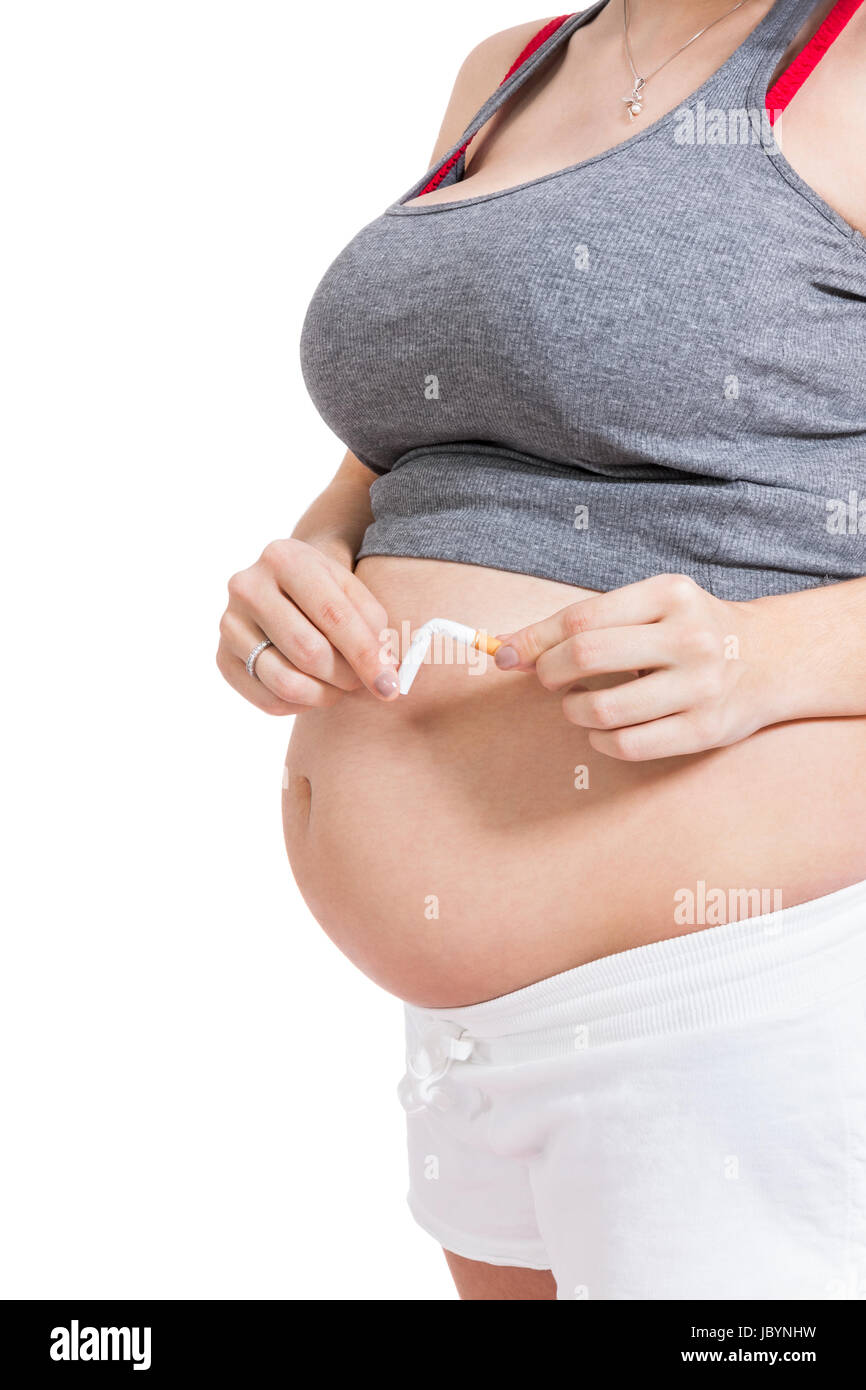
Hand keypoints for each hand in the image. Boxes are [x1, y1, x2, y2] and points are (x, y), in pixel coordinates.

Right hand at [217, 538, 398, 714]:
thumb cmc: (327, 590)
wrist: (286, 584)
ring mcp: (229, 623)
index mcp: (285, 558)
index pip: (334, 615)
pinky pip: (268, 699)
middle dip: (346, 676)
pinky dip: (301, 705)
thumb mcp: (354, 591)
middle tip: (362, 681)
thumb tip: (384, 674)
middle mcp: (248, 587)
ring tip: (340, 686)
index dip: (366, 655)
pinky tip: (314, 688)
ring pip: (286, 681)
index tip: (390, 686)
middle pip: (308, 652)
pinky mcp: (222, 658)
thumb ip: (373, 626)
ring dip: (325, 694)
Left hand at [494, 573, 769, 759]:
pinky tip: (602, 731)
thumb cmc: (691, 630)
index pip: (581, 618)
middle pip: (586, 657)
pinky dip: (599, 741)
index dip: (533, 640)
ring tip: (576, 705)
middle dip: (548, 672)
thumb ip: (589, 623)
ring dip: (572, 710)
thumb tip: (509, 650)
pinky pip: (627, 744)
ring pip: (601, 707)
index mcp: (670, 594)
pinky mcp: (704, 729)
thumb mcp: (651, 607)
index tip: (504, 654)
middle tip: (547, 680)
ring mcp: (700, 685)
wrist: (772, 658)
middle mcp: (689, 636)